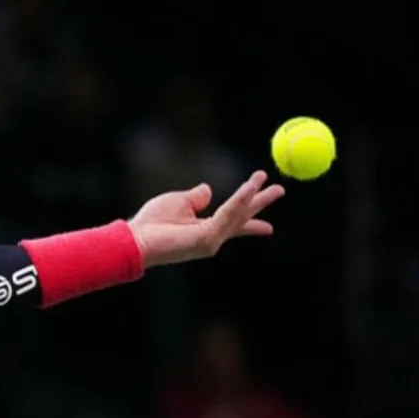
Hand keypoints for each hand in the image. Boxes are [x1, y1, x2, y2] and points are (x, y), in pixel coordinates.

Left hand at [128, 170, 285, 267]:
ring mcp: (211, 240)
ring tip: (262, 177)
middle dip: (261, 202)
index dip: (250, 212)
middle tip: (281, 189)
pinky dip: (239, 201)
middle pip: (242, 217)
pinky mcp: (207, 239)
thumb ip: (196, 197)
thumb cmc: (152, 222)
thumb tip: (208, 190)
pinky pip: (228, 215)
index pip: (233, 220)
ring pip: (237, 213)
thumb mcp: (178, 202)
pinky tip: (248, 188)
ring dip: (252, 195)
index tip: (266, 207)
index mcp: (205, 229)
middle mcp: (212, 237)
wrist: (137, 239)